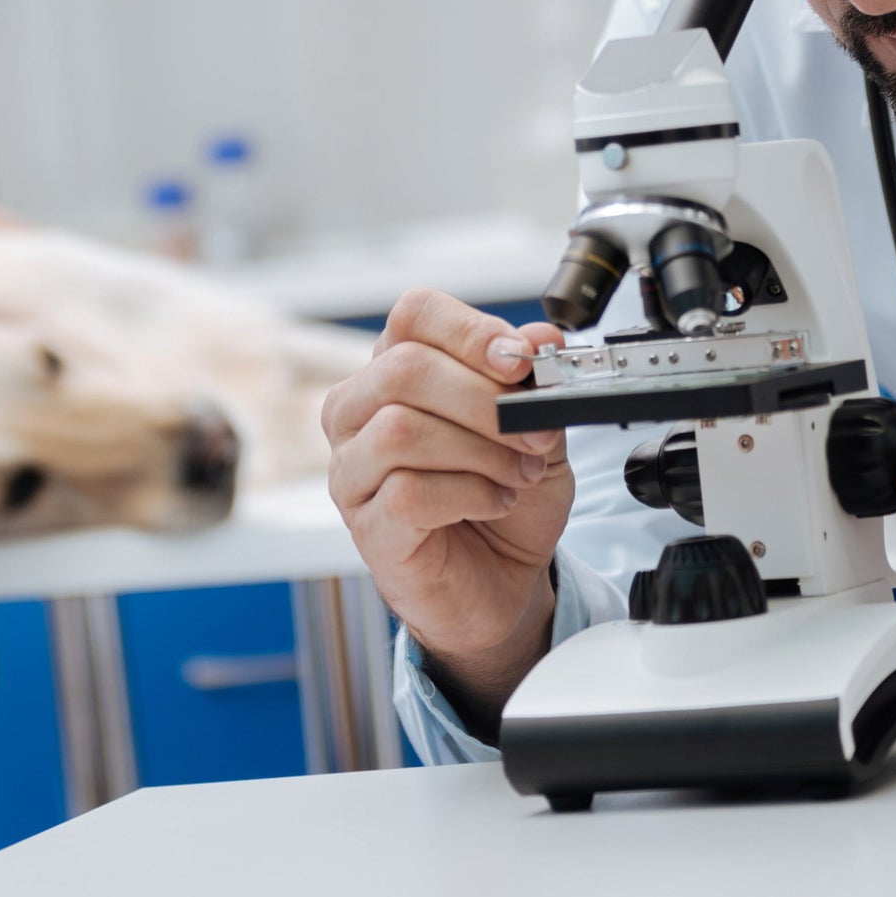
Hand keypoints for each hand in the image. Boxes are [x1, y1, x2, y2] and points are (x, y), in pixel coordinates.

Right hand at [322, 289, 570, 723]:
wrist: (503, 581)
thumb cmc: (504, 498)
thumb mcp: (536, 430)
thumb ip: (534, 384)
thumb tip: (542, 337)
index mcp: (394, 371)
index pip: (412, 316)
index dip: (469, 330)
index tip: (522, 360)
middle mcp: (358, 412)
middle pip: (405, 370)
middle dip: (485, 400)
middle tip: (534, 432)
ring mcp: (353, 469)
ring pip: (401, 429)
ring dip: (481, 451)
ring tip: (519, 472)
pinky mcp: (367, 524)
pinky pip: (408, 493)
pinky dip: (470, 494)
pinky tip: (495, 502)